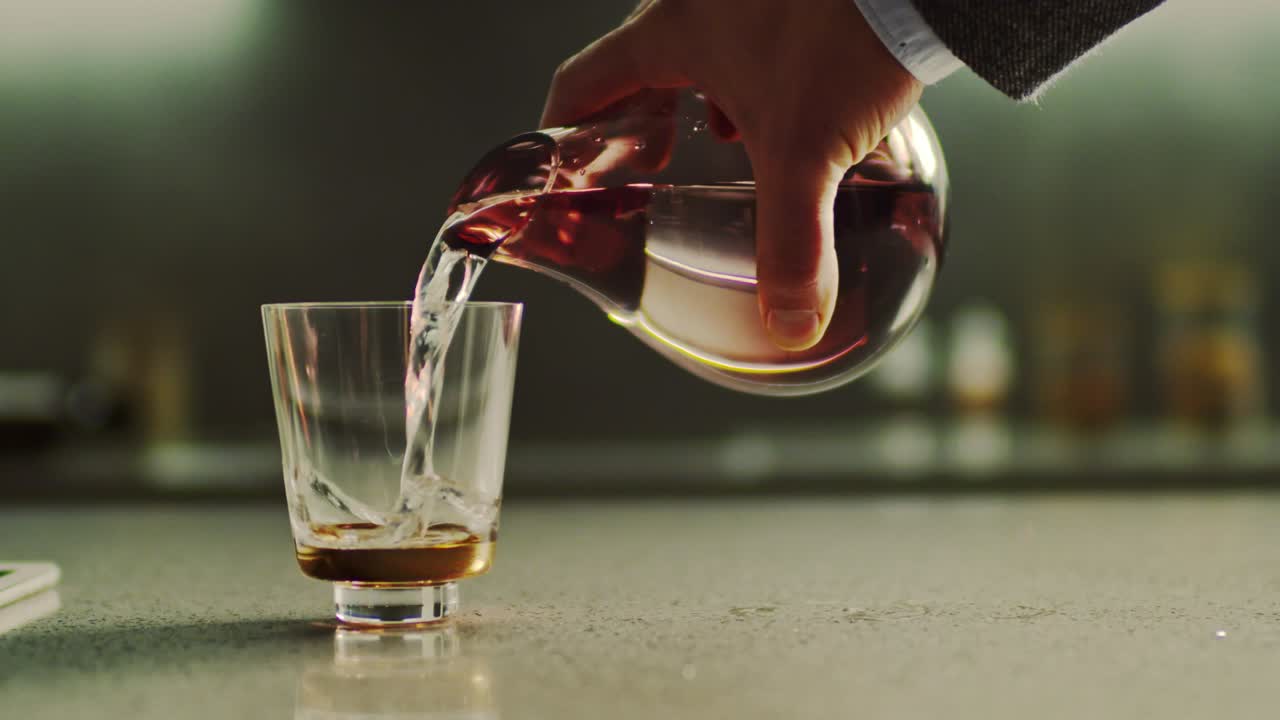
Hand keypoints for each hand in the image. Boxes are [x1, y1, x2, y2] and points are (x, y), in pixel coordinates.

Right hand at [541, 0, 922, 350]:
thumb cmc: (847, 38)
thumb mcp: (807, 154)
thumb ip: (792, 246)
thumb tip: (791, 323)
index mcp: (672, 31)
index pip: (585, 82)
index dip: (563, 130)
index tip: (561, 166)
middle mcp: (700, 2)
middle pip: (640, 65)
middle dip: (642, 119)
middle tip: (649, 164)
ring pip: (701, 47)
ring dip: (704, 95)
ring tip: (727, 140)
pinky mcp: (793, 1)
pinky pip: (751, 36)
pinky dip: (756, 77)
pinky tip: (794, 109)